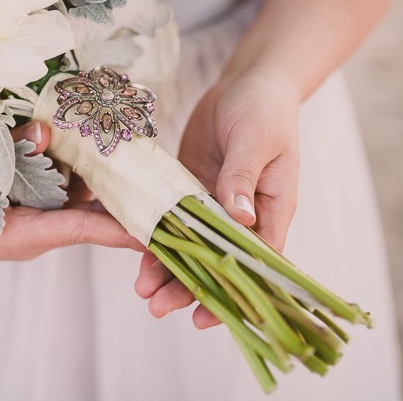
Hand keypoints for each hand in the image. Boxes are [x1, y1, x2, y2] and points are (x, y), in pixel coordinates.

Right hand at [0, 121, 141, 259]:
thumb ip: (4, 152)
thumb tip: (45, 129)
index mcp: (21, 234)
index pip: (86, 228)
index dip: (124, 226)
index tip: (161, 225)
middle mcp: (31, 230)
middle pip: (86, 203)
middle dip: (114, 179)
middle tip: (145, 149)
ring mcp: (24, 219)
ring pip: (70, 189)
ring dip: (87, 162)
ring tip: (112, 125)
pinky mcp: (15, 206)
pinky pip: (48, 183)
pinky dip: (60, 159)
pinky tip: (66, 129)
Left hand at [134, 71, 300, 326]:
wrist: (246, 84)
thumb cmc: (264, 110)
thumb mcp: (256, 140)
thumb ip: (243, 176)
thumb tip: (238, 216)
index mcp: (270, 211)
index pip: (253, 266)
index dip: (231, 294)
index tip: (204, 318)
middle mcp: (241, 216)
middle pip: (216, 264)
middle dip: (188, 289)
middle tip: (156, 307)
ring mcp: (213, 204)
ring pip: (190, 246)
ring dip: (167, 268)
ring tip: (141, 290)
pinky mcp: (190, 188)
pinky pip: (171, 218)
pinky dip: (154, 233)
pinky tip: (133, 245)